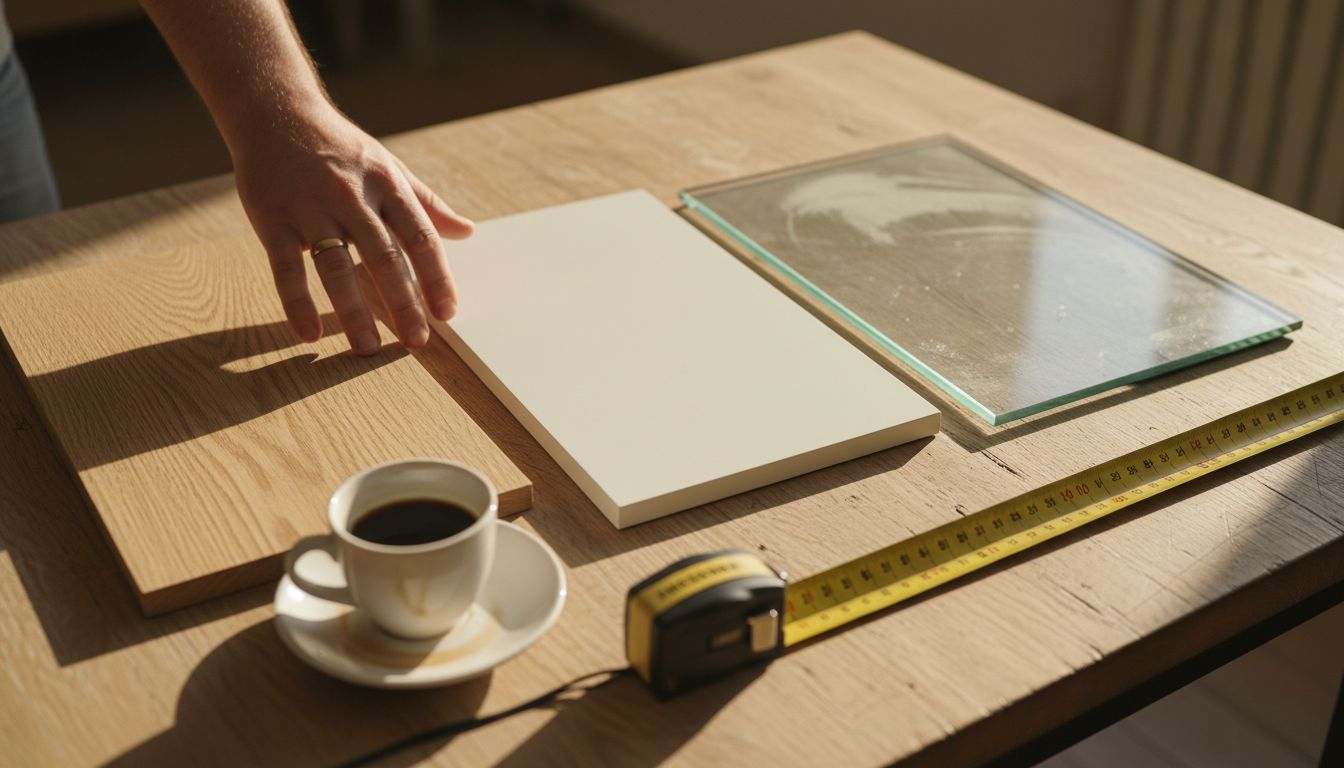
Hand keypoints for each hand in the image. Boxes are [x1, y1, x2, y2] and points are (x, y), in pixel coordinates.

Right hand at [230, 104, 473, 354]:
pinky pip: (286, 268)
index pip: (419, 237)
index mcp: (386, 185)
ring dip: (354, 311)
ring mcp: (310, 209)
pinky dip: (297, 303)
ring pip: (336, 266)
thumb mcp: (388, 166)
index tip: (448, 312)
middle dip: (403, 301)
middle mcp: (351, 197)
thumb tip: (468, 232)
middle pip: (383, 256)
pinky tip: (310, 334)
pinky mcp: (273, 219)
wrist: (274, 110)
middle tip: (417, 340)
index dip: (435, 277)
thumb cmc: (340, 147)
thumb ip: (426, 203)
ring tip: (368, 348)